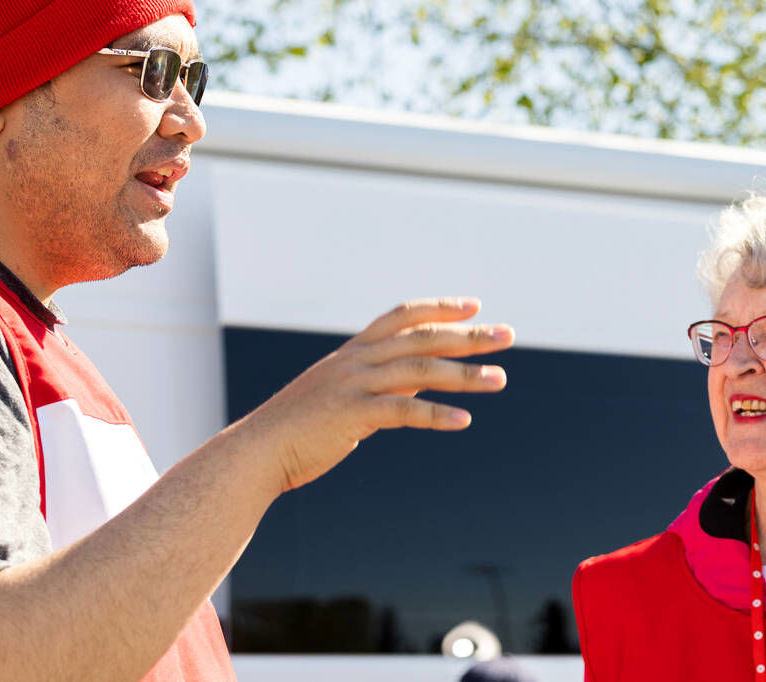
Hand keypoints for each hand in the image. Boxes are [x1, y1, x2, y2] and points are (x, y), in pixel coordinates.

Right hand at [229, 298, 513, 490]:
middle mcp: (355, 360)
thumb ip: (383, 382)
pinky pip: (403, 410)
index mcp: (354, 351)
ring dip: (465, 374)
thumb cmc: (302, 428)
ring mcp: (352, 384)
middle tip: (508, 336)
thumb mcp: (345, 395)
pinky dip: (437, 414)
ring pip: (420, 370)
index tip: (475, 307)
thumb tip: (423, 379)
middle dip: (469, 336)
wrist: (257, 453)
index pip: (402, 316)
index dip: (439, 308)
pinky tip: (464, 421)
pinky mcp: (350, 414)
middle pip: (422, 338)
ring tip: (500, 380)